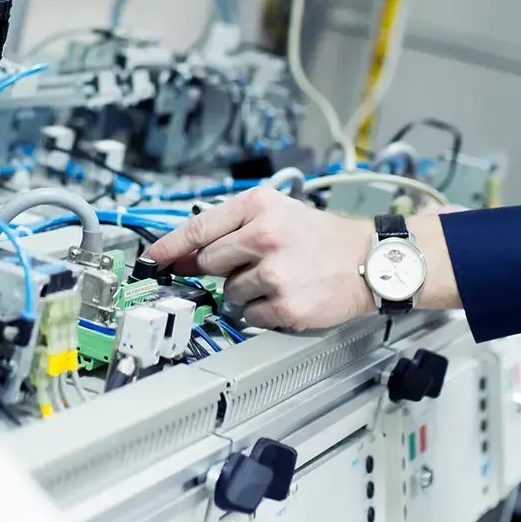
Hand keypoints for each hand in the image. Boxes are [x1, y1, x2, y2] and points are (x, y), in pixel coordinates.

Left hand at [143, 187, 374, 329]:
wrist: (369, 260)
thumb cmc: (324, 237)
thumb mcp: (279, 213)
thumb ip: (233, 228)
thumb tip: (186, 254)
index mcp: (260, 206)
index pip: (198, 227)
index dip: (169, 246)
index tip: (152, 259)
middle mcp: (265, 235)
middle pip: (209, 262)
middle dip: (224, 267)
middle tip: (252, 264)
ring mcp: (274, 272)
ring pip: (228, 292)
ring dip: (246, 291)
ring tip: (279, 277)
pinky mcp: (285, 304)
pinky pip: (249, 316)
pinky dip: (261, 312)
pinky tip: (285, 296)